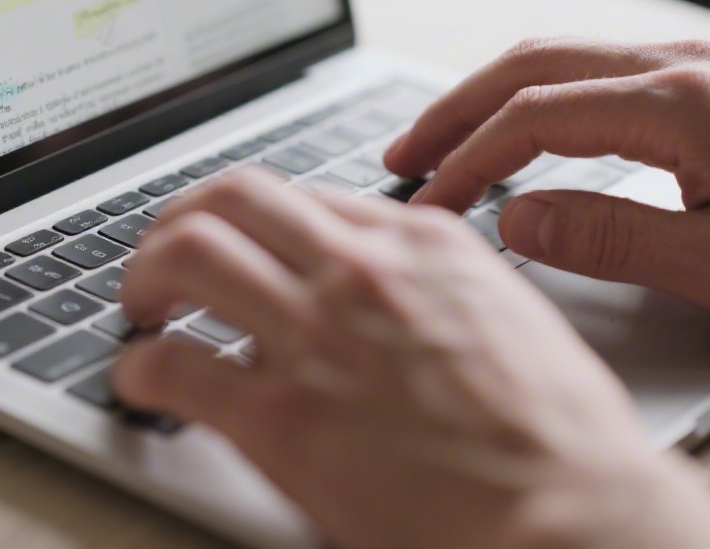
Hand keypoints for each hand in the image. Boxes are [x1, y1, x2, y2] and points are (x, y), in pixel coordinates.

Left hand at [113, 171, 709, 548]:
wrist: (570, 513)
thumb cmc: (556, 433)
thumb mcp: (506, 317)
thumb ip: (433, 287)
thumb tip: (383, 291)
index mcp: (422, 243)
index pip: (305, 196)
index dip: (253, 218)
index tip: (238, 240)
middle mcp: (360, 270)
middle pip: (233, 198)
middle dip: (182, 218)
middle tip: (165, 254)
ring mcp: (315, 335)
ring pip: (189, 253)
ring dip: (145, 273)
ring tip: (141, 304)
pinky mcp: (280, 415)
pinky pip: (172, 363)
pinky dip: (139, 366)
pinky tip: (142, 382)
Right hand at [387, 38, 709, 320]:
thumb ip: (611, 237)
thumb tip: (517, 219)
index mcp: (677, 106)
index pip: (533, 120)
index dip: (467, 161)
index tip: (426, 203)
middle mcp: (677, 65)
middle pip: (529, 67)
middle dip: (454, 111)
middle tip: (400, 157)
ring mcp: (690, 61)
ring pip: (556, 57)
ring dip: (488, 96)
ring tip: (440, 141)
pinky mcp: (702, 76)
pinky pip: (592, 67)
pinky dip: (534, 93)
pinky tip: (518, 128)